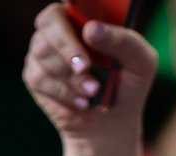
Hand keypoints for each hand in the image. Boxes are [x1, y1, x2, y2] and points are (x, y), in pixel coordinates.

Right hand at [22, 4, 158, 142]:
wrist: (112, 123)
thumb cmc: (128, 85)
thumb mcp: (141, 63)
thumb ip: (125, 42)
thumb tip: (91, 30)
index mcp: (86, 16)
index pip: (69, 1)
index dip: (71, 6)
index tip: (83, 21)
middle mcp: (60, 29)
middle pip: (49, 20)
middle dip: (68, 46)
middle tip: (86, 67)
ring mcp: (43, 51)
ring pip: (43, 52)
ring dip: (72, 77)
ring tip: (93, 91)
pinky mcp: (34, 75)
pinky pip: (39, 77)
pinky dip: (64, 93)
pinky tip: (81, 102)